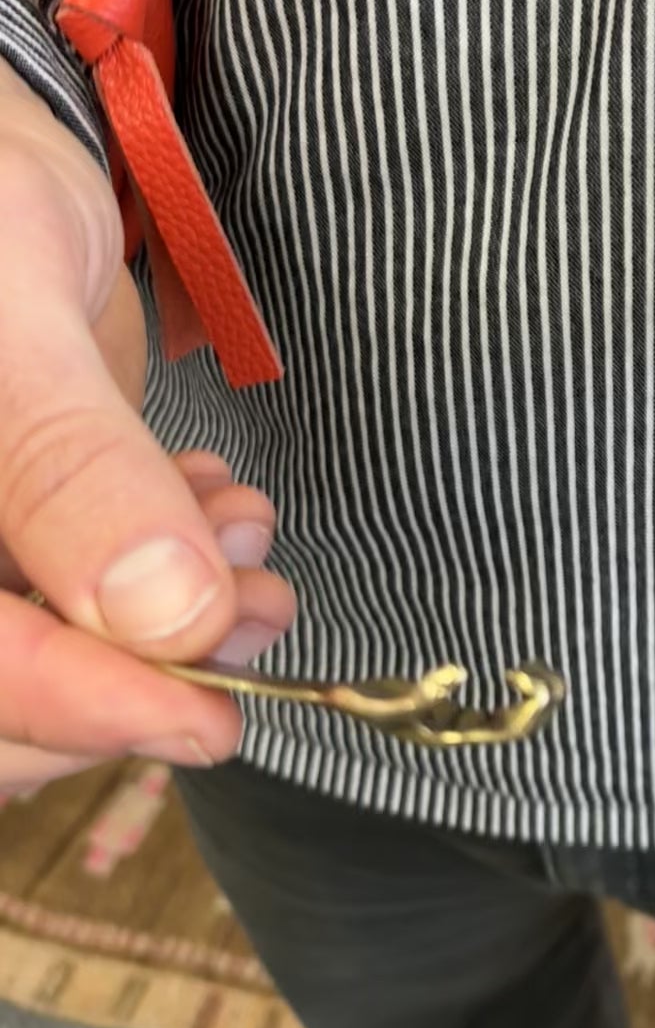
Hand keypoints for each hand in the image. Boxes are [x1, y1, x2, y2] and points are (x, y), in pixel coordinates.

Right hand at [0, 62, 294, 795]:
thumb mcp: (12, 311)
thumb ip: (74, 463)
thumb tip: (166, 618)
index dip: (76, 707)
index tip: (207, 715)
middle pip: (2, 699)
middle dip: (143, 671)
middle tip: (256, 616)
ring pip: (57, 659)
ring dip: (175, 629)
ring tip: (251, 546)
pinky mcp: (21, 532)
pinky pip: (86, 606)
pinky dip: (173, 580)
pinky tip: (221, 513)